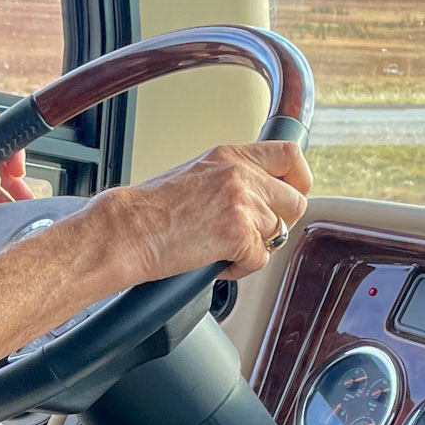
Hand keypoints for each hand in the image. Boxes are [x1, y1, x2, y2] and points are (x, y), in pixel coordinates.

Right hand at [94, 141, 311, 286]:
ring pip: (279, 234)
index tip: (291, 191)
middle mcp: (240, 176)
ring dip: (255, 248)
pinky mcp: (237, 235)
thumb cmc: (147, 210)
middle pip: (295, 201)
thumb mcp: (195, 175)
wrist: (125, 230)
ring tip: (224, 250)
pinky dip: (239, 269)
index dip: (298, 179)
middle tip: (256, 233)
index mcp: (229, 157)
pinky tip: (216, 262)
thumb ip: (229, 179)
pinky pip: (260, 260)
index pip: (289, 155)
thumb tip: (253, 196)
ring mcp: (241, 205)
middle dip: (280, 223)